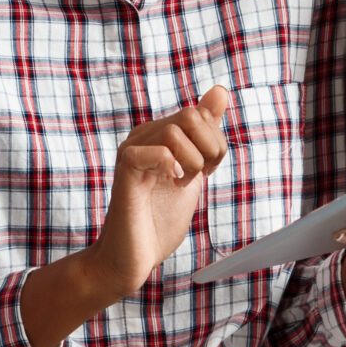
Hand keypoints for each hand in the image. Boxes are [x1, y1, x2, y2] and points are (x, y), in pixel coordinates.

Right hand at [87, 85, 230, 296]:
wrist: (133, 256)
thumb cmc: (160, 219)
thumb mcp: (194, 171)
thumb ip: (206, 133)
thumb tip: (220, 90)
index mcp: (160, 133)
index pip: (201, 113)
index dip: (215, 143)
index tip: (206, 170)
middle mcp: (144, 135)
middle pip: (191, 115)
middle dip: (208, 150)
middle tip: (196, 178)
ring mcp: (132, 150)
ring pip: (176, 131)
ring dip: (191, 164)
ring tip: (179, 184)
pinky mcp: (126, 169)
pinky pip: (155, 150)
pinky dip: (171, 167)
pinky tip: (170, 183)